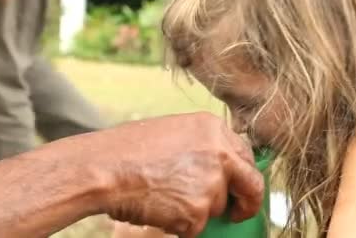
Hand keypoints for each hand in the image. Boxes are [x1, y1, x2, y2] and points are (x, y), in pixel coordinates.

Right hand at [73, 113, 264, 237]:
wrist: (104, 167)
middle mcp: (220, 152)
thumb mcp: (174, 133)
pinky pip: (196, 227)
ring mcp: (211, 182)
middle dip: (246, 203)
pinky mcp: (198, 210)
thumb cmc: (128, 149)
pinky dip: (180, 226)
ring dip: (197, 211)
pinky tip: (158, 209)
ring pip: (217, 208)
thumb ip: (203, 147)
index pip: (246, 156)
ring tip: (165, 198)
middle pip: (250, 184)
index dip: (243, 177)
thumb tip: (220, 170)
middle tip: (236, 214)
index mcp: (214, 128)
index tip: (241, 189)